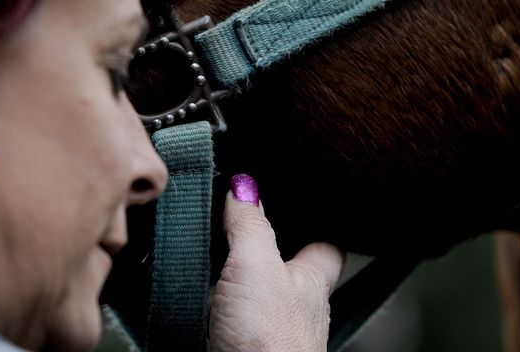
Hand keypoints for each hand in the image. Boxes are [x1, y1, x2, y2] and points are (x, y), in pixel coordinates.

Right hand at [208, 174, 344, 351]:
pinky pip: (226, 321)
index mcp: (312, 281)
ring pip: (254, 296)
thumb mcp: (258, 265)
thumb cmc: (272, 345)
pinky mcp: (236, 350)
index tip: (304, 198)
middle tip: (236, 222)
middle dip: (264, 249)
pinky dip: (208, 309)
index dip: (319, 220)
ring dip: (232, 282)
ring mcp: (267, 332)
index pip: (327, 243)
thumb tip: (245, 184)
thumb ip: (251, 223)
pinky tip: (192, 302)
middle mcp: (295, 308)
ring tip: (204, 258)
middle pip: (286, 268)